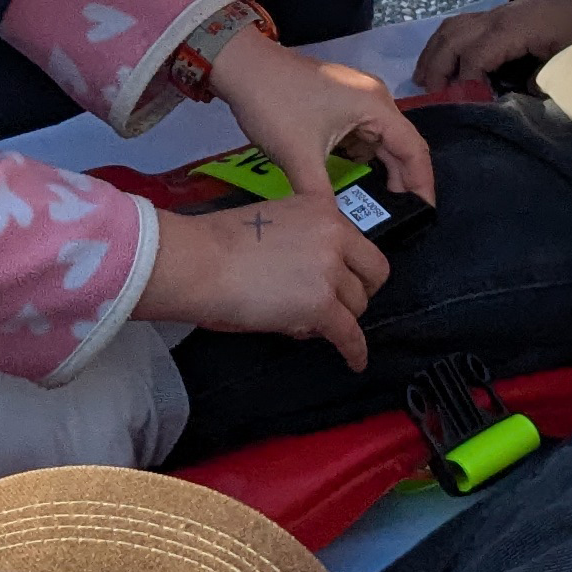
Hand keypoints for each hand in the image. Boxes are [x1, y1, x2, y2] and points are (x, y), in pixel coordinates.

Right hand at [141, 186, 392, 368]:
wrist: (199, 262)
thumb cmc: (218, 243)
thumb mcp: (274, 221)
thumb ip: (303, 238)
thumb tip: (313, 275)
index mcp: (322, 210)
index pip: (360, 244)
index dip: (352, 268)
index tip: (342, 282)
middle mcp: (334, 236)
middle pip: (371, 274)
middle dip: (357, 292)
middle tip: (336, 305)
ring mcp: (329, 271)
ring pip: (357, 306)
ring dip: (339, 317)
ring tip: (307, 324)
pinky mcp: (321, 306)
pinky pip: (350, 334)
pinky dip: (354, 350)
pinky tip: (355, 361)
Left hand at [207, 23, 436, 207]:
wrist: (240, 65)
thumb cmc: (274, 105)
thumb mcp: (298, 156)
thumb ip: (321, 197)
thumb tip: (337, 231)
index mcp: (376, 106)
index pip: (415, 151)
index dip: (422, 185)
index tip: (423, 215)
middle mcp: (375, 99)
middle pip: (402, 146)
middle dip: (402, 181)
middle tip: (399, 217)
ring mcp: (357, 97)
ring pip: (381, 141)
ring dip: (380, 170)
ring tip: (377, 205)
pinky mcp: (340, 101)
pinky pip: (362, 134)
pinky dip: (361, 157)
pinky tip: (352, 180)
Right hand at [416, 0, 571, 93]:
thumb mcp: (566, 57)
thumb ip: (540, 80)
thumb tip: (517, 99)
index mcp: (511, 30)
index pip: (474, 57)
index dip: (464, 83)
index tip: (462, 105)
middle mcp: (495, 18)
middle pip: (452, 40)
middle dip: (436, 68)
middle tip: (430, 97)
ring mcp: (493, 14)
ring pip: (450, 28)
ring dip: (433, 53)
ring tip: (423, 79)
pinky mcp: (495, 14)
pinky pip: (458, 25)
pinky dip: (442, 42)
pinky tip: (438, 59)